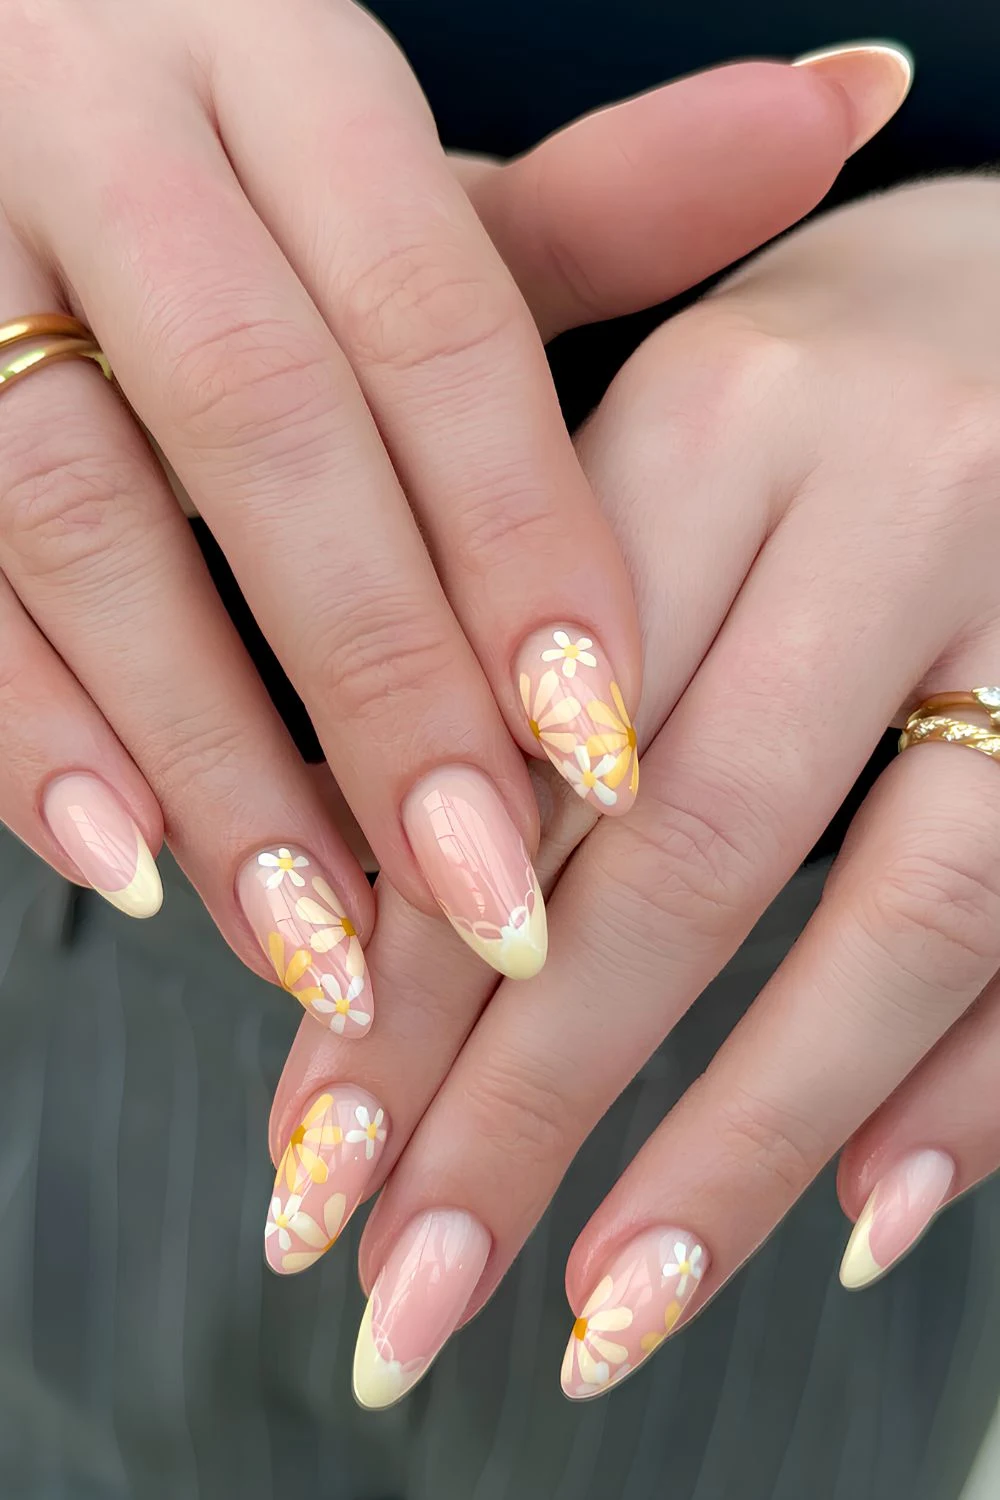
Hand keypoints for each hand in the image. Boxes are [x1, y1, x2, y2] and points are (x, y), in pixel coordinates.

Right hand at [0, 0, 659, 1020]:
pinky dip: (29, 731)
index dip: (521, 542)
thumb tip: (843, 109)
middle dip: (382, 679)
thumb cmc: (234, 142)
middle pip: (261, 426)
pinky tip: (130, 855)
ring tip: (324, 930)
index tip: (600, 742)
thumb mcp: (402, 157)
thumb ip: (599, 188)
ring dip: (208, 750)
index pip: (430, 317)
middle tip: (481, 883)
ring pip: (77, 520)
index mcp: (272, 60)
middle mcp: (99, 134)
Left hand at [265, 49, 949, 1402]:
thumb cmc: (812, 380)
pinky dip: (969, 1086)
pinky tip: (856, 1214)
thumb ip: (533, 644)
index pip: (535, 735)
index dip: (417, 963)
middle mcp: (890, 500)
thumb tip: (402, 933)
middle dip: (532, 1098)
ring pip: (886, 918)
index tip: (317, 1142)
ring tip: (604, 1315)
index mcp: (717, 419)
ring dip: (733, 1145)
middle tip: (411, 1280)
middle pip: (687, 854)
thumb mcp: (654, 439)